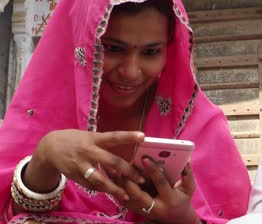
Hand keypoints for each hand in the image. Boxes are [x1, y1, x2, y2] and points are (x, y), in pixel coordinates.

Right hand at [25, 130, 144, 200]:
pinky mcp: (74, 176)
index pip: (113, 137)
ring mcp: (80, 165)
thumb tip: (122, 157)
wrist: (49, 148)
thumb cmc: (75, 140)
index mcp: (94, 139)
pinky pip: (90, 185)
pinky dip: (101, 189)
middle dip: (127, 172)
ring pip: (100, 179)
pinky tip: (111, 192)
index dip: (128, 136)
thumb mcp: (89, 137)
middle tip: (141, 179)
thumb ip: (104, 145)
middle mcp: (88, 151)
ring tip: (126, 195)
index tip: (143, 136)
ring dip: (114, 188)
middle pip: (111, 162)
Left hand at [117, 160, 199, 223]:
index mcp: (170, 199)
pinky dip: (116, 189)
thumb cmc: (182, 199)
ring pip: (127, 199)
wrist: (175, 218)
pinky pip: (123, 200)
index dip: (153, 171)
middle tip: (124, 165)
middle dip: (130, 181)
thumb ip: (188, 174)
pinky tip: (111, 177)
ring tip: (114, 169)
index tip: (145, 158)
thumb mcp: (189, 188)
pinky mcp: (135, 211)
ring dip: (120, 184)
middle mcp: (155, 207)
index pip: (160, 184)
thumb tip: (185, 160)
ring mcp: (144, 211)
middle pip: (138, 195)